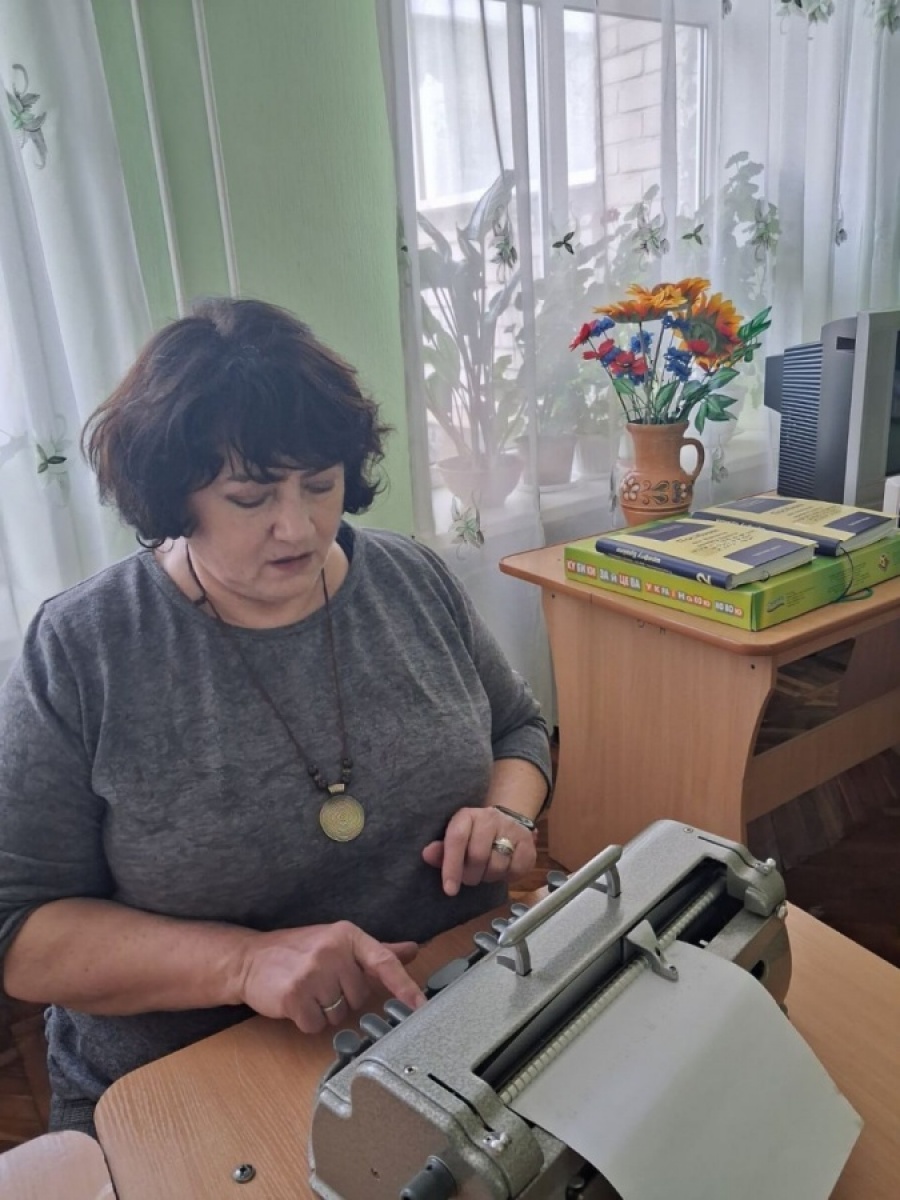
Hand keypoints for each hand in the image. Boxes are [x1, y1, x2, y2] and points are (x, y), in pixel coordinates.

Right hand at [236, 921, 424, 1033]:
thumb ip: (377, 951)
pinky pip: (317, 1026)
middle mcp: (332, 950)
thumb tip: (412, 950)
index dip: (405, 985)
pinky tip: (296, 1004)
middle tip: (321, 982)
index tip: (420, 1006)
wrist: (250, 959)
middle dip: (343, 997)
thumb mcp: (337, 942)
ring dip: (325, 1011)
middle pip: (360, 997)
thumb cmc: (298, 951)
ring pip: (339, 1015)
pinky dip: (308, 1021)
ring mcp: (312, 973)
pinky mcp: (294, 996)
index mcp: (347, 935)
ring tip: (308, 991)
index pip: (384, 961)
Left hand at [421, 807, 537, 896]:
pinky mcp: (528, 844)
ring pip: (497, 866)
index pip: (457, 840)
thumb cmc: (474, 836)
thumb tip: (426, 855)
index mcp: (467, 816)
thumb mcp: (456, 839)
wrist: (508, 821)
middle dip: (471, 875)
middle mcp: (490, 818)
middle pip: (477, 857)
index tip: (449, 889)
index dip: (451, 866)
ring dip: (489, 877)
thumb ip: (441, 851)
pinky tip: (504, 869)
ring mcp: (511, 829)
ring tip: (487, 871)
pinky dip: (508, 877)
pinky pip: (516, 870)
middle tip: (471, 876)